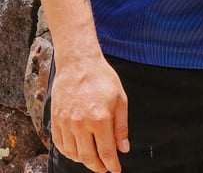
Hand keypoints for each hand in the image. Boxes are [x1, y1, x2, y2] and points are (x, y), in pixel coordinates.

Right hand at [50, 55, 128, 171]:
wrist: (79, 64)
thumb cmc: (102, 79)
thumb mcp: (120, 99)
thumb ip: (121, 126)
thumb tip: (124, 148)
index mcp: (100, 119)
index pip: (106, 152)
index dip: (112, 164)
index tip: (116, 170)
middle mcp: (81, 125)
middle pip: (88, 157)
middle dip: (98, 166)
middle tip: (104, 168)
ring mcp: (66, 124)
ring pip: (74, 154)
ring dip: (84, 160)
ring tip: (93, 159)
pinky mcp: (56, 121)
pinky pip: (61, 145)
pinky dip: (69, 152)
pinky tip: (77, 150)